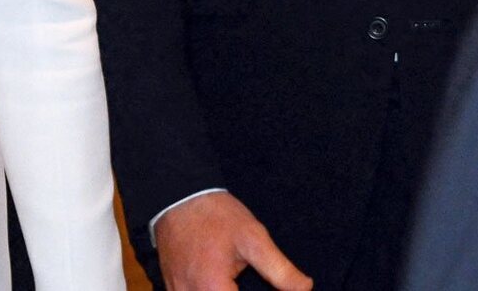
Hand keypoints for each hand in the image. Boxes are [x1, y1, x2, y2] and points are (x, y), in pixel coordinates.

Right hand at [153, 190, 312, 290]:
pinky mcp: (171, 286)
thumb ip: (280, 269)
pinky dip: (207, 290)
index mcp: (211, 289)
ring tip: (234, 282)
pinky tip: (222, 283)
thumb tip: (305, 289)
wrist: (178, 195)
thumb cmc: (216, 215)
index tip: (264, 288)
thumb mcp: (253, 237)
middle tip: (245, 282)